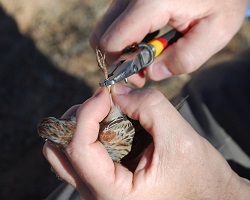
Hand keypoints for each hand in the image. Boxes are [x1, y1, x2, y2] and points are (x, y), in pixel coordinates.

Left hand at [43, 84, 249, 198]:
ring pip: (66, 151)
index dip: (87, 113)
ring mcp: (98, 188)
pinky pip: (82, 153)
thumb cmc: (200, 177)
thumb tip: (117, 91)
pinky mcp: (104, 179)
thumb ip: (149, 106)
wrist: (210, 198)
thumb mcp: (180, 139)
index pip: (78, 149)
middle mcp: (98, 195)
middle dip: (78, 119)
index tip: (106, 93)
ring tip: (109, 112)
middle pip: (59, 152)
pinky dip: (91, 131)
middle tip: (104, 103)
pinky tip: (113, 124)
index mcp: (113, 195)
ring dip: (82, 124)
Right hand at [90, 0, 247, 86]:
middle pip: (101, 35)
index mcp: (152, 2)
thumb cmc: (222, 1)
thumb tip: (151, 73)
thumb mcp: (215, 33)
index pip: (112, 41)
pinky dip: (124, 38)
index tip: (138, 77)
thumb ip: (184, 59)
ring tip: (145, 56)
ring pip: (105, 29)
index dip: (120, 65)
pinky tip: (145, 42)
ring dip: (120, 49)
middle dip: (115, 60)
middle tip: (139, 70)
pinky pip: (115, 22)